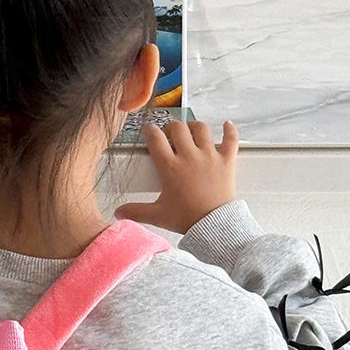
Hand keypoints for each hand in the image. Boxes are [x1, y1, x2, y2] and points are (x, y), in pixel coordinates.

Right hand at [115, 119, 239, 234]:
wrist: (214, 225)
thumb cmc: (187, 219)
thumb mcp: (158, 215)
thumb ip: (136, 212)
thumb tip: (119, 212)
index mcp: (170, 167)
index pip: (155, 138)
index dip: (150, 130)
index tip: (149, 131)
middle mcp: (189, 156)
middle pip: (177, 128)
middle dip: (171, 127)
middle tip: (170, 134)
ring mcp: (209, 156)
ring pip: (201, 128)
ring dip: (194, 126)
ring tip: (191, 131)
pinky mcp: (226, 161)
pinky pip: (231, 138)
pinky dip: (229, 129)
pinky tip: (226, 125)